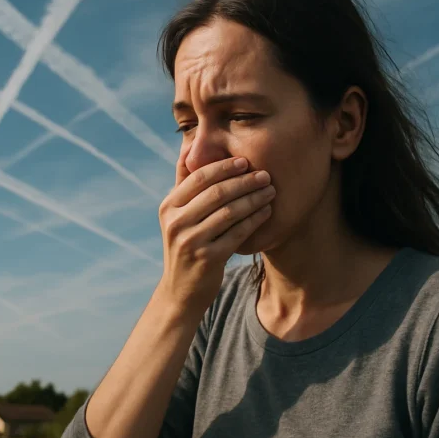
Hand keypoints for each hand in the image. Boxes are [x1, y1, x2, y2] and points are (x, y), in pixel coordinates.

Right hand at [156, 156, 273, 314]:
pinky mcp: (207, 258)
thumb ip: (184, 185)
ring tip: (270, 191)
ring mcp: (190, 241)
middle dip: (244, 181)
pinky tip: (266, 212)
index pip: (198, 178)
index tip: (244, 160)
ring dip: (253, 199)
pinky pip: (237, 233)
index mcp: (168, 207)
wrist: (181, 290)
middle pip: (216, 193)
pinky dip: (254, 220)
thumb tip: (189, 147)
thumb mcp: (177, 216)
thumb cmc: (186, 245)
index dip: (223, 167)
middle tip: (265, 175)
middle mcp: (176, 222)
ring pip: (229, 212)